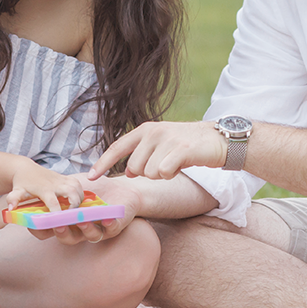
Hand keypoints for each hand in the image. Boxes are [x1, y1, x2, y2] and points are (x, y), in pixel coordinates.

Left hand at [4, 159, 84, 213]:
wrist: (25, 169)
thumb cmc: (21, 183)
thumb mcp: (16, 192)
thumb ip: (13, 199)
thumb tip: (11, 208)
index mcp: (44, 190)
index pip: (53, 202)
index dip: (58, 212)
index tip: (59, 221)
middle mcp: (55, 184)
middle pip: (71, 192)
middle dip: (75, 204)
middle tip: (72, 214)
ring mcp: (61, 180)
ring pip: (77, 187)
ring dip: (79, 198)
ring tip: (75, 208)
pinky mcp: (65, 177)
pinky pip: (78, 183)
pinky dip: (80, 191)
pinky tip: (76, 199)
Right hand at [27, 173, 140, 244]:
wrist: (121, 189)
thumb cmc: (94, 188)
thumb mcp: (70, 186)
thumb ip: (54, 189)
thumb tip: (30, 189)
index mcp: (67, 221)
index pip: (50, 231)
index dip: (41, 230)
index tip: (34, 223)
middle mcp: (80, 229)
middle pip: (67, 237)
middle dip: (62, 232)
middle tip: (58, 225)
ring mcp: (97, 229)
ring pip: (89, 235)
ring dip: (84, 229)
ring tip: (81, 220)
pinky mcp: (114, 227)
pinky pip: (111, 229)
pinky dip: (108, 225)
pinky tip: (106, 218)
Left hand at [88, 120, 225, 180]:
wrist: (217, 140)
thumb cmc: (187, 146)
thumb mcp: (161, 143)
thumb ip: (143, 154)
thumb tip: (127, 172)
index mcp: (145, 129)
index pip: (117, 147)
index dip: (102, 163)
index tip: (90, 178)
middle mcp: (153, 131)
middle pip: (134, 168)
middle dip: (146, 174)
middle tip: (163, 166)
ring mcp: (167, 139)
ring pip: (149, 173)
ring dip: (161, 175)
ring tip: (174, 163)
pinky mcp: (181, 150)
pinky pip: (164, 173)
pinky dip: (171, 175)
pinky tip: (180, 167)